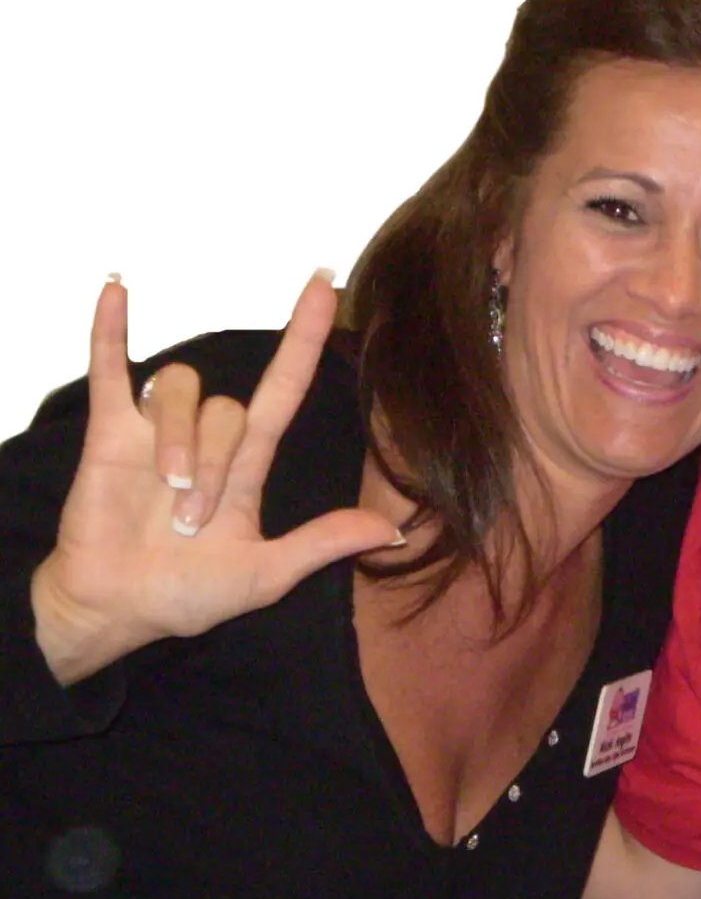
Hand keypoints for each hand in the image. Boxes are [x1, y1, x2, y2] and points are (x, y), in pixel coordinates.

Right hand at [31, 270, 400, 684]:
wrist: (117, 612)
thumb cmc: (188, 593)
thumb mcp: (266, 573)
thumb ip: (323, 543)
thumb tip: (394, 532)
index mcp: (247, 464)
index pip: (285, 385)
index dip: (306, 338)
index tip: (329, 285)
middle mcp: (207, 438)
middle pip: (228, 409)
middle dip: (214, 466)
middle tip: (192, 521)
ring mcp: (158, 430)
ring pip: (183, 394)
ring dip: (179, 442)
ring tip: (166, 493)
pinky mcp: (109, 434)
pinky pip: (112, 368)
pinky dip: (112, 330)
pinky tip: (117, 292)